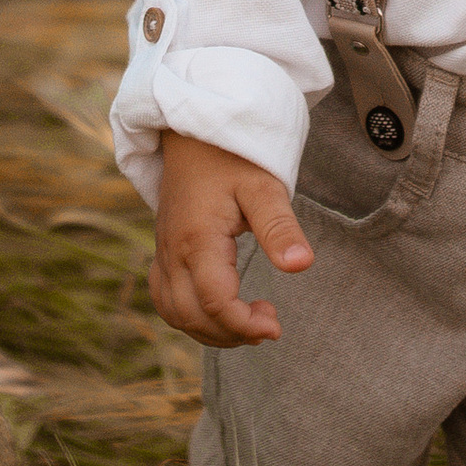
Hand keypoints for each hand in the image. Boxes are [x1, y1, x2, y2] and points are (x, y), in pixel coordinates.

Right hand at [149, 130, 313, 348]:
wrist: (194, 132)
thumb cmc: (233, 156)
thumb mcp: (264, 186)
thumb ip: (280, 228)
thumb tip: (301, 265)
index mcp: (198, 238)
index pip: (215, 301)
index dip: (245, 323)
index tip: (276, 326)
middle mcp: (174, 251)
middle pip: (192, 315)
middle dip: (231, 333)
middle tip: (269, 322)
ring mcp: (164, 253)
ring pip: (175, 313)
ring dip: (210, 331)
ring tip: (249, 321)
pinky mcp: (164, 252)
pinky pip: (165, 300)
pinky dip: (189, 318)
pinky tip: (219, 313)